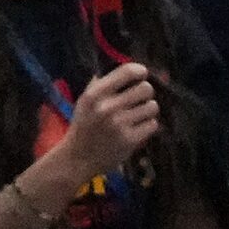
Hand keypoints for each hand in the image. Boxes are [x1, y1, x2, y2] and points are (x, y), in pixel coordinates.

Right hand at [58, 62, 159, 183]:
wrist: (76, 160)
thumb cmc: (84, 126)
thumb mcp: (85, 101)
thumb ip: (102, 83)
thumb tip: (128, 68)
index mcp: (95, 95)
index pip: (127, 71)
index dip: (140, 71)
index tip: (142, 75)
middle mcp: (106, 108)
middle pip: (146, 88)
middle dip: (145, 94)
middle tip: (138, 101)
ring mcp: (118, 125)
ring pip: (152, 106)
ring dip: (147, 111)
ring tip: (137, 116)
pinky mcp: (128, 140)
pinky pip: (152, 124)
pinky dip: (147, 126)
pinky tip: (136, 129)